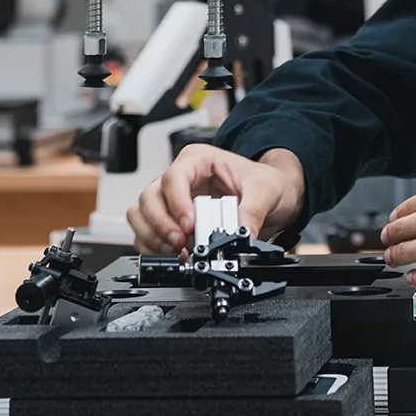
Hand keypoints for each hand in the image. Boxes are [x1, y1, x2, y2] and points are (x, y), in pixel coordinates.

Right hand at [128, 146, 305, 253]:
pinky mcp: (172, 221)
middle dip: (161, 224)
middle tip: (181, 242)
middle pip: (150, 197)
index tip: (189, 225)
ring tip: (178, 250)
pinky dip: (155, 247)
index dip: (176, 203)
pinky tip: (175, 255)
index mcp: (198, 161)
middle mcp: (180, 179)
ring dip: (154, 236)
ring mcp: (172, 200)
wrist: (274, 196)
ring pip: (141, 214)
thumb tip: (241, 233)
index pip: (174, 178)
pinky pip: (147, 233)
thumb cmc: (265, 183)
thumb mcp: (266, 191)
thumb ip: (253, 211)